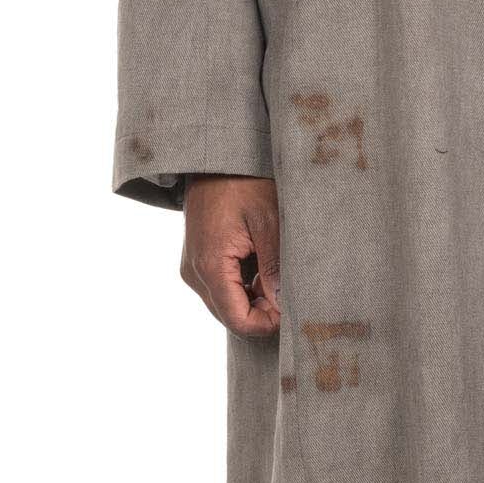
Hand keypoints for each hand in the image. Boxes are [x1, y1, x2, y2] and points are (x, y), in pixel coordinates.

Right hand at [181, 174, 281, 334]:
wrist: (215, 159)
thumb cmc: (243, 183)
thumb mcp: (269, 222)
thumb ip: (274, 268)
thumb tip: (283, 306)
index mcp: (210, 266)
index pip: (238, 321)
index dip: (268, 323)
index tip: (290, 306)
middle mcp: (195, 273)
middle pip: (231, 316)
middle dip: (262, 310)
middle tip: (286, 286)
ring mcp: (193, 268)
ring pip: (227, 304)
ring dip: (253, 297)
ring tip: (272, 269)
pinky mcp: (197, 261)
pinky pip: (221, 288)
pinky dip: (243, 286)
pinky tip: (259, 262)